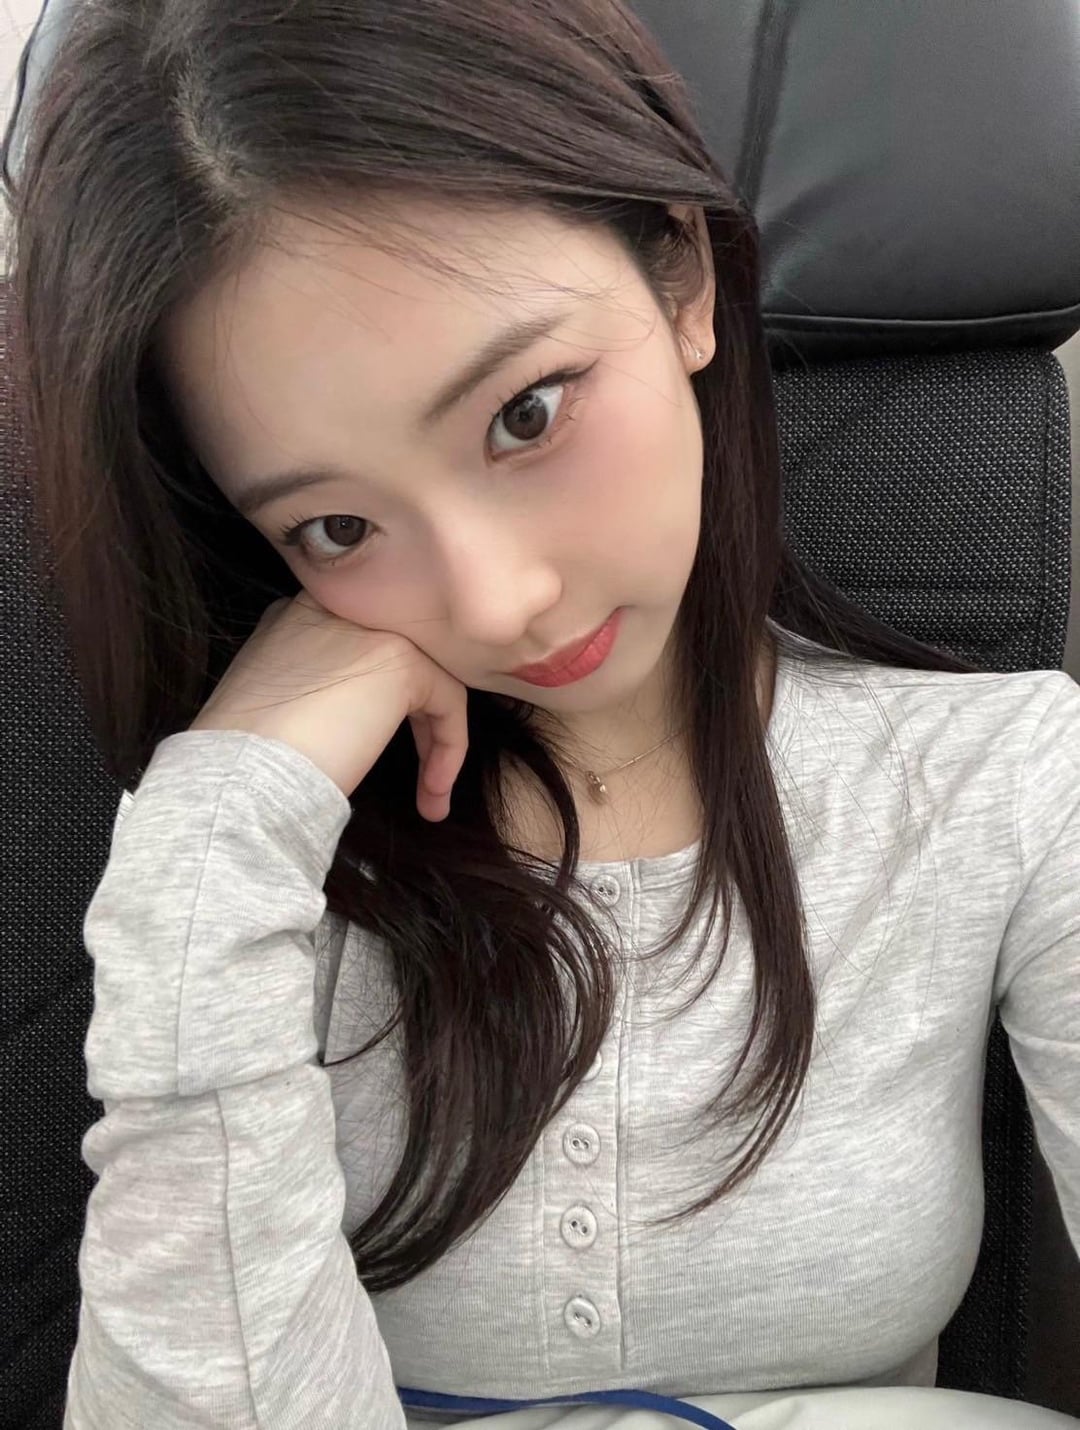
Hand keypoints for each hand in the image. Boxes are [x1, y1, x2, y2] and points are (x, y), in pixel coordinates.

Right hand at [189, 589, 468, 816]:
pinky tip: (431, 791)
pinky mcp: (400, 659)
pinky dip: (448, 748)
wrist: (240, 776)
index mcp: (295, 617)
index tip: (371, 748)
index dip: (378, 701)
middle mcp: (334, 609)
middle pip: (399, 659)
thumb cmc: (247, 761)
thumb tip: (353, 712)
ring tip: (430, 796)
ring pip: (428, 679)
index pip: (360, 645)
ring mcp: (370, 628)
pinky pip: (447, 700)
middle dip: (416, 721)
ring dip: (436, 742)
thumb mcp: (274, 702)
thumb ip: (314, 685)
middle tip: (422, 776)